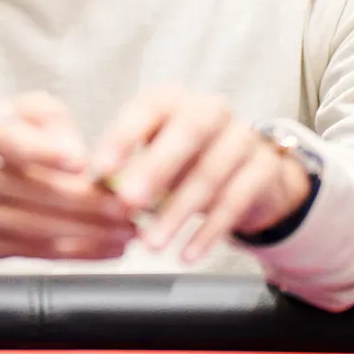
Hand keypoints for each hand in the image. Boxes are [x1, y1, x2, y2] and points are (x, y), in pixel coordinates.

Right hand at [0, 91, 135, 263]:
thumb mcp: (21, 113)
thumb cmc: (1, 142)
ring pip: (42, 229)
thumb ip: (51, 119)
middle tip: (127, 206)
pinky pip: (39, 252)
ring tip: (126, 230)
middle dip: (90, 203)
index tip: (82, 161)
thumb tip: (76, 155)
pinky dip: (79, 252)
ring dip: (91, 233)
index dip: (48, 152)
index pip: (14, 143)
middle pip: (38, 193)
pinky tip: (107, 247)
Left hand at [89, 90, 310, 263]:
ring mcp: (243, 137)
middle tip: (129, 201)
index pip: (147, 109)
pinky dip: (209, 231)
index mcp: (173, 100)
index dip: (123, 137)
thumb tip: (90, 192)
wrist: (248, 172)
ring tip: (152, 243)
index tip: (100, 170)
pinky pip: (236, 201)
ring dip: (179, 212)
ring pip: (212, 173)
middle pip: (188, 131)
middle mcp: (210, 109)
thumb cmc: (183, 161)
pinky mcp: (264, 169)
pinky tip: (187, 254)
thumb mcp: (151, 157)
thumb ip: (123, 170)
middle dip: (156, 167)